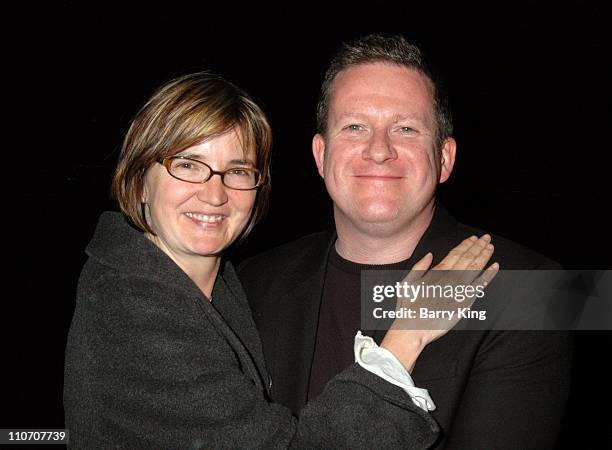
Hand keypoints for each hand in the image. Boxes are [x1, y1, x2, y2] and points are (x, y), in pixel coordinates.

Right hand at [381, 235, 498, 371]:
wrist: (413, 329)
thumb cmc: (408, 308)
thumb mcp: (407, 282)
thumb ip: (419, 267)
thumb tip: (430, 254)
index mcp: (436, 272)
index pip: (455, 253)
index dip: (466, 244)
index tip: (473, 238)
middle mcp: (449, 278)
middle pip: (468, 258)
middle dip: (478, 246)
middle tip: (487, 237)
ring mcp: (458, 290)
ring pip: (475, 268)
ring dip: (484, 256)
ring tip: (490, 247)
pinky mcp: (465, 302)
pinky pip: (479, 286)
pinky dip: (488, 275)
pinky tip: (495, 267)